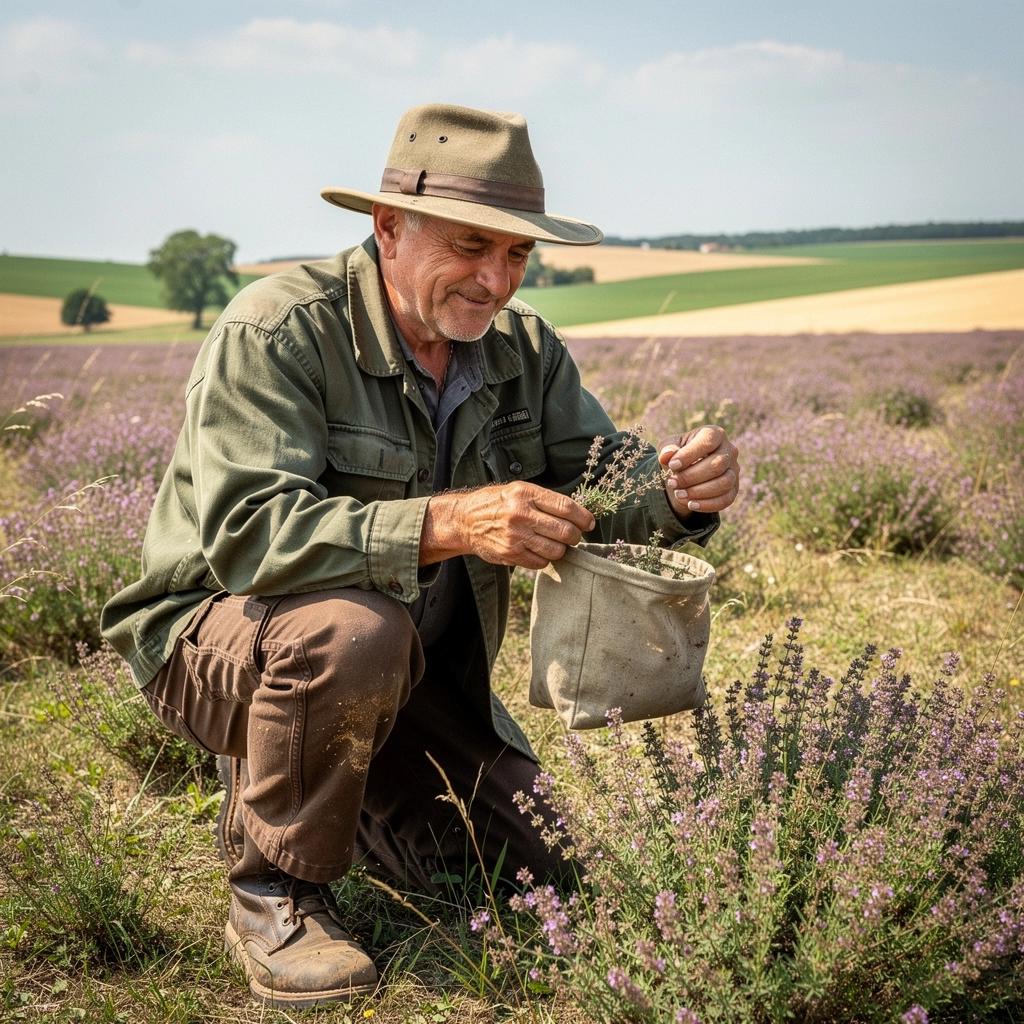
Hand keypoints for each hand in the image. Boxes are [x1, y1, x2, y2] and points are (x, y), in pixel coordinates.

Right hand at [422, 483, 595, 569]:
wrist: (465, 520)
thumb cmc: (497, 503)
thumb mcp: (519, 490)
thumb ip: (546, 500)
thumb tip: (578, 514)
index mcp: (526, 494)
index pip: (566, 507)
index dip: (584, 518)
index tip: (589, 523)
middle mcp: (521, 514)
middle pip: (566, 531)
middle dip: (575, 536)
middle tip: (571, 535)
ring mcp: (516, 536)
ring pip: (557, 550)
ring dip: (561, 549)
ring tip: (554, 543)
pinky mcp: (511, 554)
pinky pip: (541, 562)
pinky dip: (545, 558)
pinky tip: (538, 549)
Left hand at [658, 425, 739, 516]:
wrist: (685, 472)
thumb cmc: (679, 454)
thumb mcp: (669, 447)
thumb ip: (668, 448)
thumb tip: (667, 456)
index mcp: (715, 434)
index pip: (708, 441)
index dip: (690, 454)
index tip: (672, 465)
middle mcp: (729, 450)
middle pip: (717, 465)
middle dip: (691, 476)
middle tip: (672, 483)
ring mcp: (734, 470)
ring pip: (724, 483)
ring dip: (699, 492)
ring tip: (679, 494)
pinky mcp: (734, 489)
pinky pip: (726, 499)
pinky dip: (707, 504)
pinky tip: (690, 505)